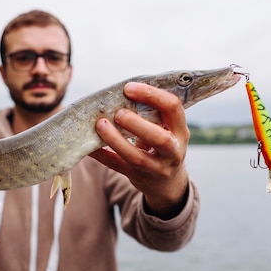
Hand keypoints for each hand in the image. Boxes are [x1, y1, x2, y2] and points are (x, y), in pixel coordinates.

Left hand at [90, 82, 189, 218]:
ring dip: (116, 140)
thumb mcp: (166, 129)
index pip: (173, 108)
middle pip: (159, 138)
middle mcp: (173, 151)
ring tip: (101, 125)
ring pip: (136, 157)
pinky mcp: (139, 178)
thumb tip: (118, 94)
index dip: (152, 95)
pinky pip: (118, 167)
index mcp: (180, 131)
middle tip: (118, 112)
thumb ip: (151, 115)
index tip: (129, 88)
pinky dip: (103, 156)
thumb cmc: (162, 145)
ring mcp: (157, 168)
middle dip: (136, 124)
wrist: (167, 182)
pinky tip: (90, 147)